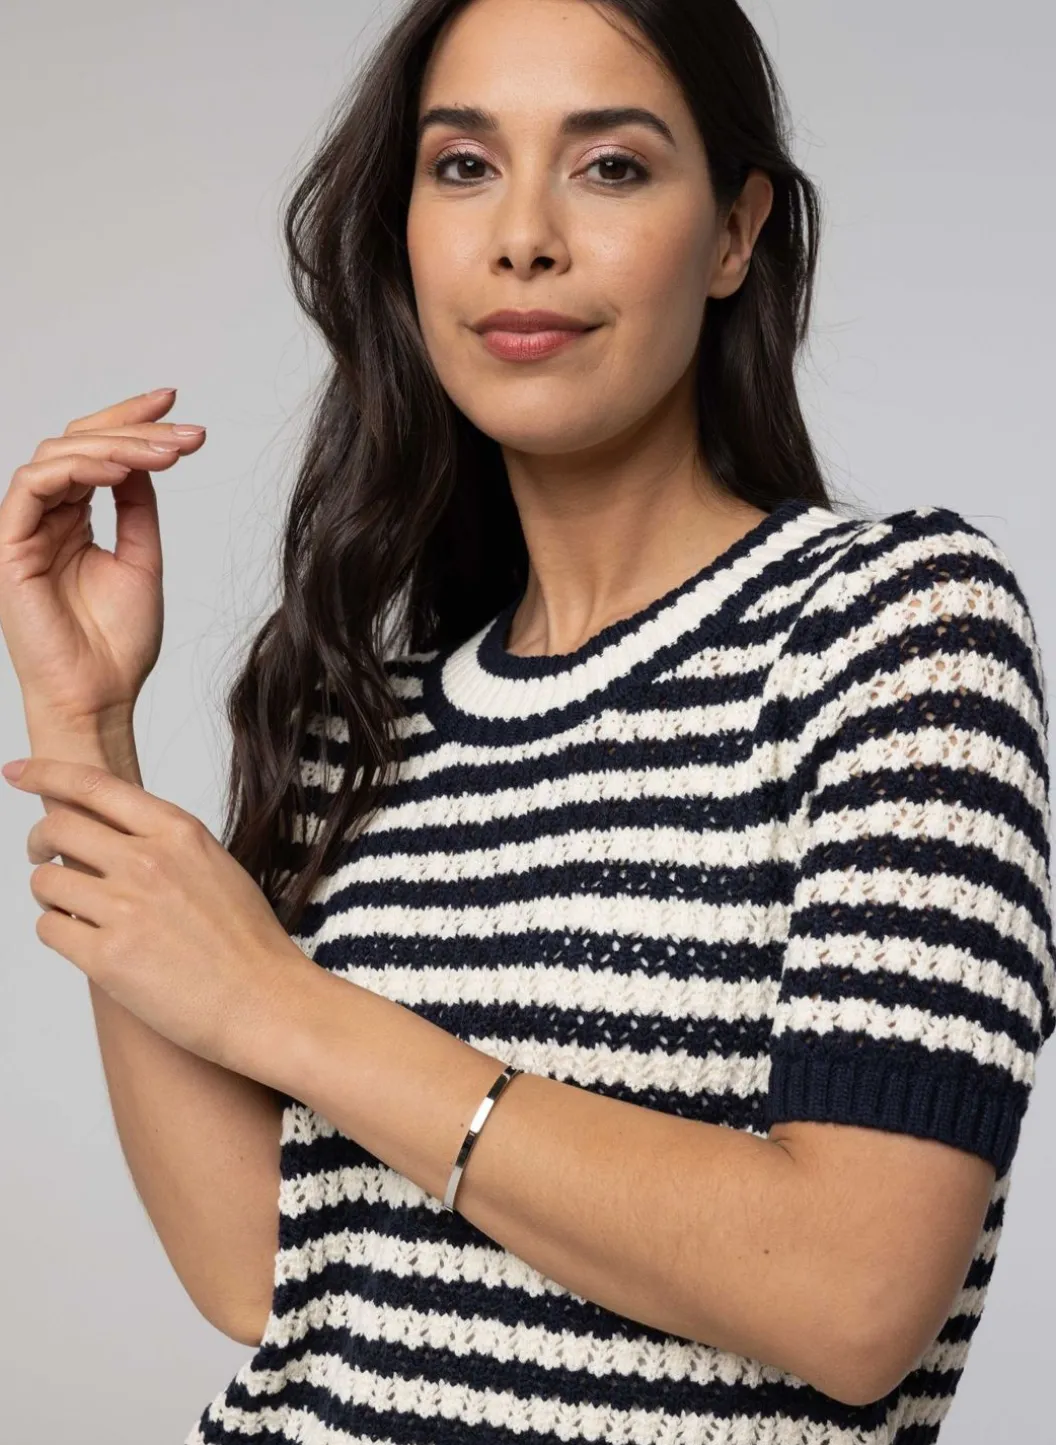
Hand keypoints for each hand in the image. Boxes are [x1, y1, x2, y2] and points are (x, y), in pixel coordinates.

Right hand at [0, 388, 205, 729]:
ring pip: (58, 456)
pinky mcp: (10, 545)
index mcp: (75, 519)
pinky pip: (32, 485)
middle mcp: (48, 517)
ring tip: (165, 455)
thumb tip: (146, 458)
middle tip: (184, 429)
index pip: (97, 452)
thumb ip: (138, 507)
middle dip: (133, 426)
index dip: (132, 421)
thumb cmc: (117, 642)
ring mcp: (27, 529)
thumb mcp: (142, 558)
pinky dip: (77, 469)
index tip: (178, 406)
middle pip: (77, 443)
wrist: (99, 695)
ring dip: (116, 446)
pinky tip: (122, 472)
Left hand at [6, 755, 311, 1073]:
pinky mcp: (106, 957)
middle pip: (57, 826)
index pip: (92, 784)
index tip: (16, 772)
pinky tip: (86, 942)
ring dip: (49, 894)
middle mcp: (148, 861)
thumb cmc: (246, 941)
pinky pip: (49, 928)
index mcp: (178, 831)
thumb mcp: (214, 866)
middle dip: (38, 841)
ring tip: (73, 910)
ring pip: (45, 880)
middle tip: (42, 854)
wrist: (266, 1002)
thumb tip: (109, 834)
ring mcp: (125, 908)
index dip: (45, 772)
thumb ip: (164, 844)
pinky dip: (58, 932)